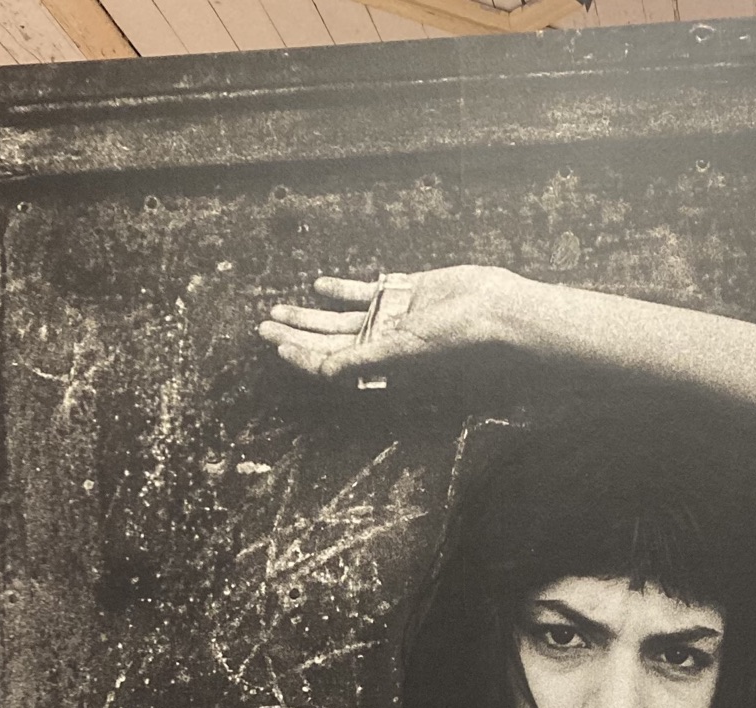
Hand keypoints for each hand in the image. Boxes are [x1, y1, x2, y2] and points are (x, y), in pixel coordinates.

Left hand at [258, 266, 512, 380]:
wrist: (493, 307)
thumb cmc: (456, 336)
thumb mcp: (404, 349)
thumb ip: (363, 360)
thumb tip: (324, 372)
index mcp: (380, 364)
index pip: (331, 364)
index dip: (302, 358)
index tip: (276, 348)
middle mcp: (382, 344)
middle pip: (328, 342)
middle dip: (295, 335)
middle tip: (262, 327)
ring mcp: (391, 318)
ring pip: (339, 319)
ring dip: (309, 315)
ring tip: (279, 309)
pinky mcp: (404, 293)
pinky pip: (364, 293)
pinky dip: (340, 290)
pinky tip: (318, 286)